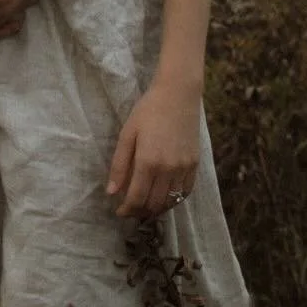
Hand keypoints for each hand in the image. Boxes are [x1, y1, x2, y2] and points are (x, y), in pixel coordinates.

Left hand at [106, 78, 200, 218]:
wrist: (178, 94)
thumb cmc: (148, 110)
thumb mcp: (127, 133)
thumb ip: (119, 165)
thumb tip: (111, 192)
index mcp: (148, 162)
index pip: (136, 198)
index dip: (126, 210)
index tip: (119, 212)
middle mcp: (168, 169)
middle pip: (154, 204)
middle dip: (140, 212)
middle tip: (130, 210)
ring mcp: (184, 168)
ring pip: (170, 202)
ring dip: (157, 209)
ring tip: (146, 206)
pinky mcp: (194, 164)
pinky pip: (185, 192)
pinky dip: (174, 200)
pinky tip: (164, 197)